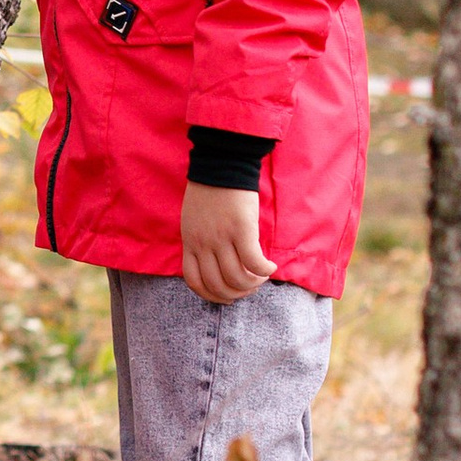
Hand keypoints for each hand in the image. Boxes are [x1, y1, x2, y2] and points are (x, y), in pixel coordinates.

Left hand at [179, 183, 273, 305]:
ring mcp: (221, 238)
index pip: (195, 282)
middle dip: (236, 294)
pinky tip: (270, 267)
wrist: (221, 164)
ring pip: (236, 278)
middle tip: (250, 287)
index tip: (226, 296)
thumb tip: (217, 263)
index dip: (212, 296)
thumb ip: (200, 241)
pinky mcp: (241, 229)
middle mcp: (203, 244)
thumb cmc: (210, 190)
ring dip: (252, 284)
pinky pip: (253, 262)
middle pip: (218, 286)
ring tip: (261, 276)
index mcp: (190, 242)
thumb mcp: (193, 220)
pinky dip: (264, 270)